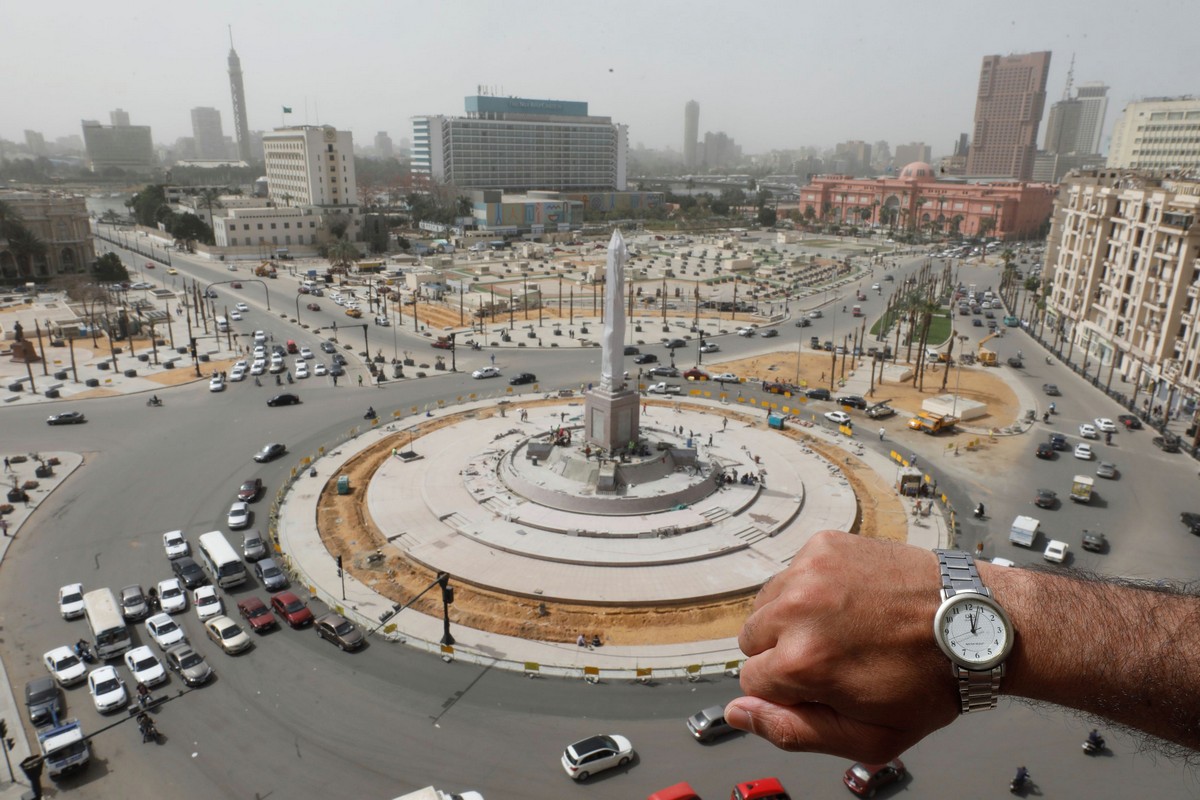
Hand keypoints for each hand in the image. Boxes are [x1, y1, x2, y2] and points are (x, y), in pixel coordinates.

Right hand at [727, 530, 958, 762]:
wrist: (970, 623)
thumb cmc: (927, 684)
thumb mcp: (868, 737)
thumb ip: (792, 732)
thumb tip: (737, 714)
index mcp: (802, 661)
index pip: (751, 682)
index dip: (788, 692)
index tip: (825, 686)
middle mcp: (797, 608)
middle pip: (751, 641)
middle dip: (782, 655)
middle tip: (833, 658)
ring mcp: (810, 570)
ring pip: (766, 605)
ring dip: (791, 620)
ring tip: (841, 629)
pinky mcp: (824, 545)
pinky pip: (791, 573)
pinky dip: (810, 589)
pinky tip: (850, 602)